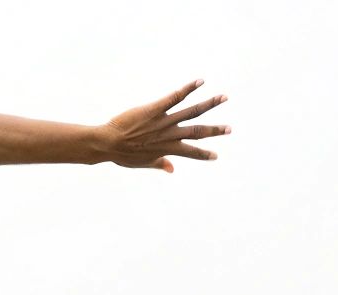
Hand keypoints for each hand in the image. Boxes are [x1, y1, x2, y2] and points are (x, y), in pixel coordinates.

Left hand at [97, 80, 230, 172]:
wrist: (107, 143)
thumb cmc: (122, 154)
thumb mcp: (141, 163)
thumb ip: (159, 164)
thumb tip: (172, 169)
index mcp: (167, 149)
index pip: (190, 152)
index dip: (204, 155)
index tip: (216, 156)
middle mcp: (169, 135)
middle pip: (197, 132)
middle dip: (215, 131)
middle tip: (230, 129)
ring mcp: (163, 121)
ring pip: (191, 112)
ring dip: (209, 104)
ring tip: (224, 97)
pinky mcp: (154, 109)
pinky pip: (174, 98)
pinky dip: (188, 89)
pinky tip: (200, 81)